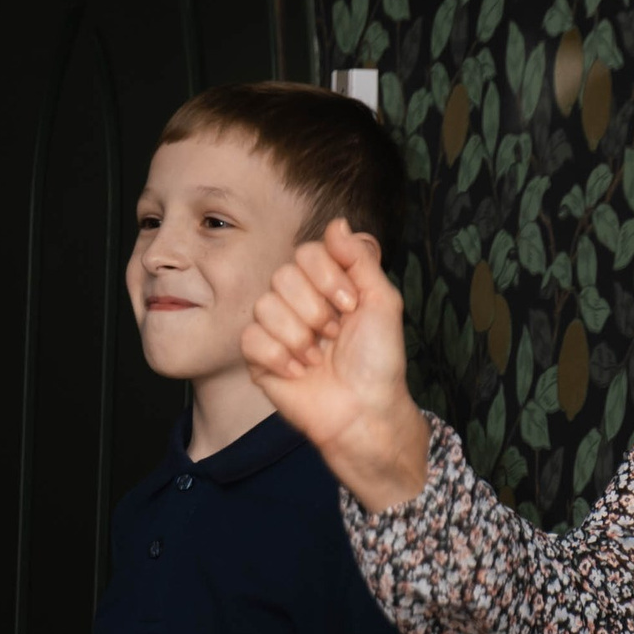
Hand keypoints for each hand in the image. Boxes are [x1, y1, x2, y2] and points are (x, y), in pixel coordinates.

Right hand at [242, 218, 430, 508]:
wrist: (364, 411)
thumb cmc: (378, 361)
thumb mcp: (383, 301)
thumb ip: (360, 258)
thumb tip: (338, 222)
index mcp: (325, 285)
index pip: (307, 252)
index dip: (328, 278)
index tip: (351, 306)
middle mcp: (298, 302)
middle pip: (283, 276)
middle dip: (315, 309)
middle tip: (334, 335)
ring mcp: (276, 330)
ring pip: (264, 306)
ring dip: (298, 336)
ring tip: (318, 357)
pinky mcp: (258, 359)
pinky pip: (250, 338)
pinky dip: (278, 357)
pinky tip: (299, 372)